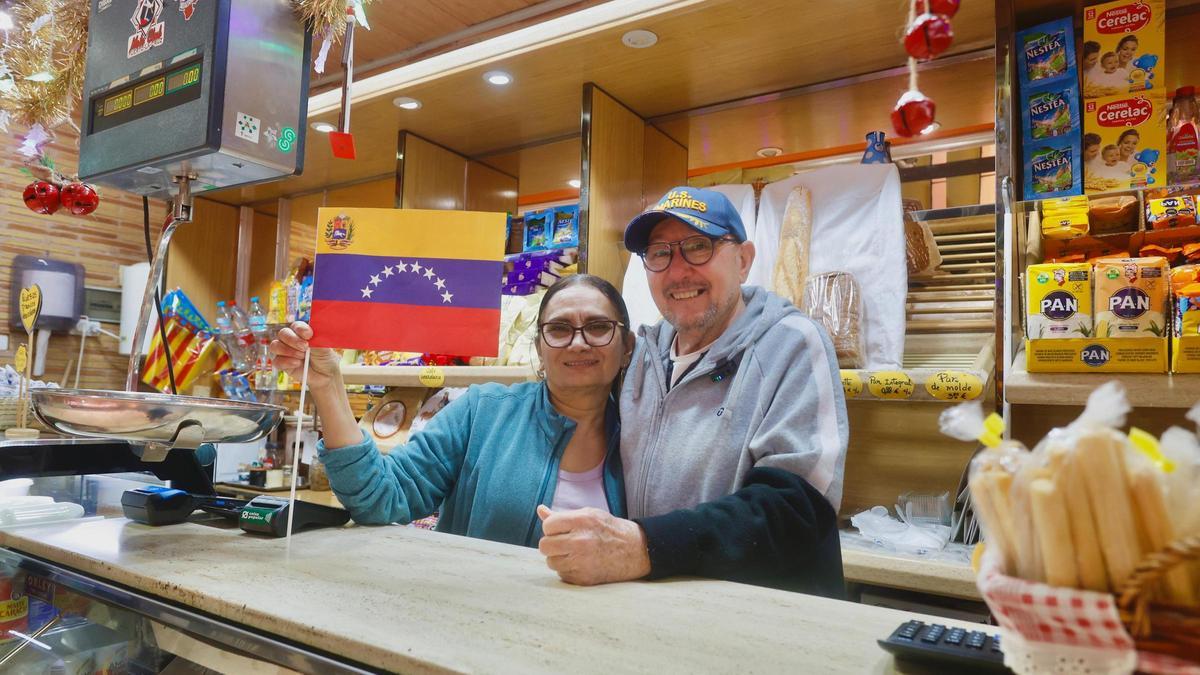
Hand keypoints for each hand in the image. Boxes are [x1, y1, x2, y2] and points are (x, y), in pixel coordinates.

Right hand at [269, 322, 341, 391]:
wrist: (325, 375)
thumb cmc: (325, 358)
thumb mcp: (324, 348)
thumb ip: (315, 341)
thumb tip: (308, 337)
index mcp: (301, 332)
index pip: (296, 326)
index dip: (300, 329)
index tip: (309, 335)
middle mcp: (290, 339)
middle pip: (283, 333)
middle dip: (293, 340)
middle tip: (305, 347)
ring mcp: (284, 351)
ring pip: (275, 346)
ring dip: (288, 351)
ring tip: (302, 357)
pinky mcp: (281, 363)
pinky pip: (276, 361)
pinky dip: (287, 362)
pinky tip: (297, 364)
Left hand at [536, 505, 650, 585]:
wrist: (636, 551)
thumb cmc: (610, 530)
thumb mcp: (589, 514)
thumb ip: (563, 515)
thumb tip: (540, 510)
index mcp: (582, 521)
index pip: (548, 525)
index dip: (552, 527)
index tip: (561, 529)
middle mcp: (581, 542)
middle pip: (544, 546)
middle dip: (551, 544)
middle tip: (564, 542)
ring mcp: (582, 562)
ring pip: (551, 562)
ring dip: (558, 558)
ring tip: (574, 553)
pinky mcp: (584, 579)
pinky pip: (562, 574)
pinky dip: (568, 570)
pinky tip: (581, 563)